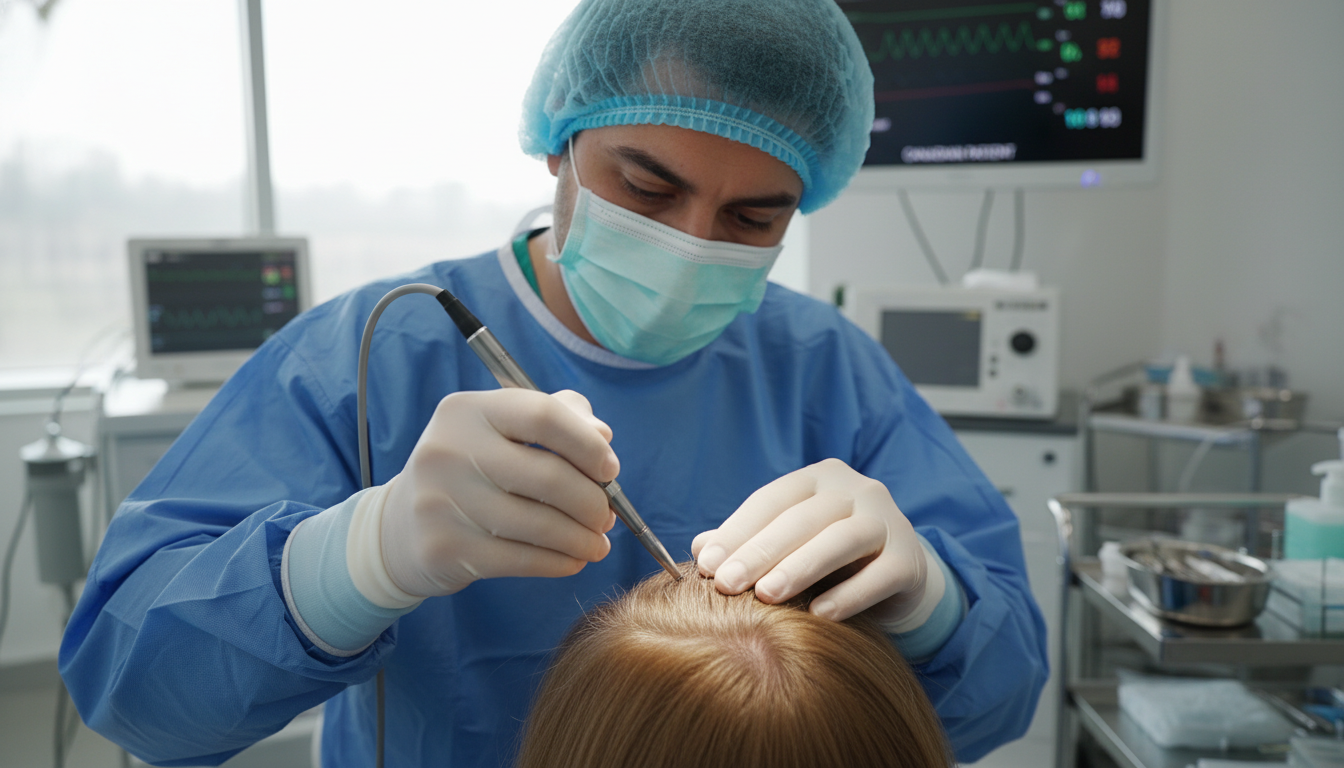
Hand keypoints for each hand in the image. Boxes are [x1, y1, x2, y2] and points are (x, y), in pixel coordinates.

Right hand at [379, 389, 617, 597]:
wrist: (401, 526)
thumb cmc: (474, 469)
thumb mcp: (503, 430)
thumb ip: (560, 417)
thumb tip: (602, 435)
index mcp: (468, 410)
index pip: (543, 416)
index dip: (588, 444)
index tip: (609, 469)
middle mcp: (449, 449)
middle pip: (549, 476)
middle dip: (593, 502)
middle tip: (607, 517)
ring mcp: (441, 501)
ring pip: (539, 524)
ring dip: (582, 539)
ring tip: (597, 544)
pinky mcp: (444, 548)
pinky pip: (521, 559)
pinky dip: (558, 562)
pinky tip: (573, 560)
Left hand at [691, 458, 927, 624]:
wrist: (896, 577)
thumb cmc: (828, 559)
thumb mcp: (787, 546)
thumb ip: (747, 543)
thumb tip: (698, 548)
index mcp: (818, 478)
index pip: (770, 499)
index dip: (736, 532)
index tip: (706, 566)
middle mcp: (856, 489)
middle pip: (801, 518)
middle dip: (759, 552)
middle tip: (726, 585)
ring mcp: (888, 520)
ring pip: (841, 539)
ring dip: (800, 568)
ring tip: (767, 597)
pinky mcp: (909, 558)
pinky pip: (880, 575)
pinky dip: (850, 594)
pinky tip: (821, 616)